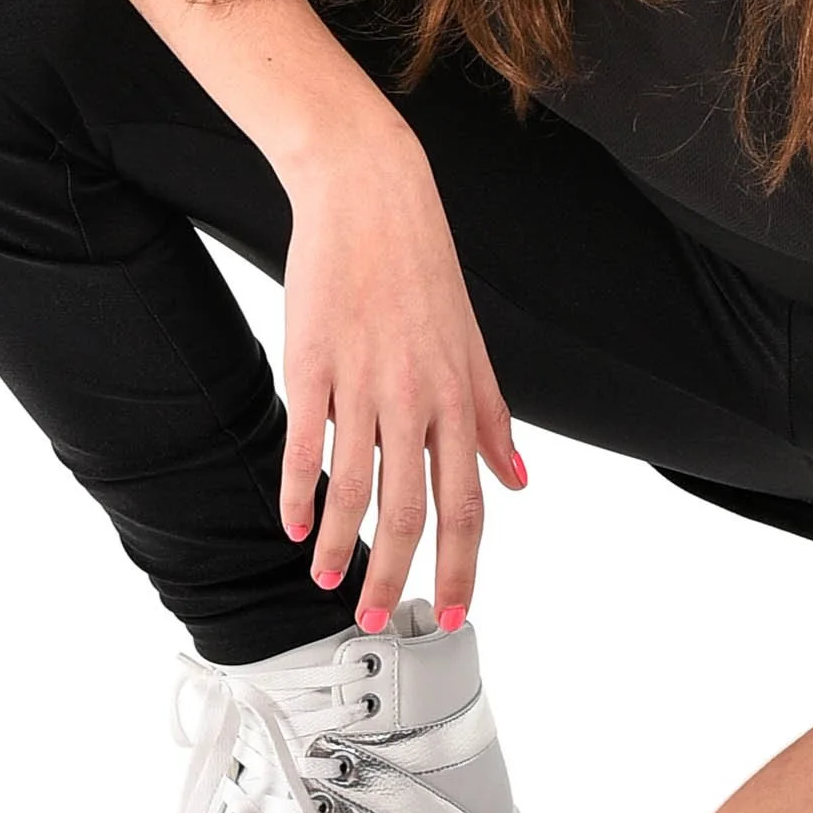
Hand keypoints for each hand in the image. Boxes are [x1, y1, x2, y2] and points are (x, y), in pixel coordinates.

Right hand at [277, 119, 526, 625]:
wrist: (370, 193)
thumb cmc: (421, 268)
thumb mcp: (470, 346)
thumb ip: (492, 418)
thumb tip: (519, 481)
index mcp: (458, 397)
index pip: (467, 501)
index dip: (464, 564)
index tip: (457, 611)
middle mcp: (416, 396)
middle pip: (409, 510)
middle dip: (396, 575)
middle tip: (380, 619)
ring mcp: (362, 379)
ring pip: (355, 486)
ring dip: (341, 546)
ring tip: (328, 582)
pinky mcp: (313, 360)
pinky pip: (306, 441)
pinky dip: (297, 492)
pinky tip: (293, 525)